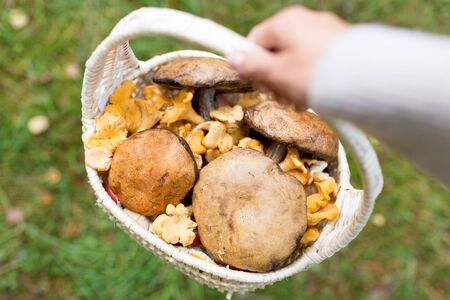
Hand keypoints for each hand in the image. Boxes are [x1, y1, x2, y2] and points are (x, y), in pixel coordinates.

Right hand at [226, 6, 347, 109]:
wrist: (367, 79)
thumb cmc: (315, 76)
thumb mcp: (276, 74)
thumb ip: (252, 65)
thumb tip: (231, 56)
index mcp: (286, 22)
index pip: (255, 40)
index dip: (253, 65)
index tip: (259, 85)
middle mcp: (306, 20)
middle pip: (278, 50)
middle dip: (276, 77)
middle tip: (282, 98)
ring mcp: (326, 30)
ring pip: (298, 57)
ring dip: (293, 81)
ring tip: (301, 101)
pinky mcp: (342, 44)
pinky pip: (317, 59)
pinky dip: (312, 77)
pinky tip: (318, 94)